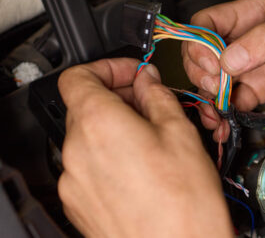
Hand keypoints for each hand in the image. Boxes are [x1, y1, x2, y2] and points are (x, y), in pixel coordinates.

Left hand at [57, 58, 232, 237]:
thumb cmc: (184, 203)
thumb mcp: (179, 132)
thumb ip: (157, 96)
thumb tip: (147, 81)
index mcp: (99, 124)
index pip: (78, 76)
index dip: (107, 68)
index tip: (131, 74)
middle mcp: (77, 152)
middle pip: (86, 105)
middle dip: (119, 97)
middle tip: (149, 103)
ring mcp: (74, 181)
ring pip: (89, 135)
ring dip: (115, 125)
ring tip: (150, 137)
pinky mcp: (79, 202)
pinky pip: (89, 164)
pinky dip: (109, 153)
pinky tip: (139, 164)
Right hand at [182, 0, 264, 140]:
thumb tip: (229, 60)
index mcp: (249, 15)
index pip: (206, 24)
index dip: (199, 43)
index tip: (211, 63)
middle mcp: (244, 41)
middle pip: (203, 55)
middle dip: (202, 73)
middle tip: (216, 87)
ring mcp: (250, 67)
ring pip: (214, 82)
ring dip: (208, 99)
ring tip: (215, 114)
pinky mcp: (260, 90)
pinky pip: (233, 102)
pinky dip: (225, 114)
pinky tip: (224, 124)